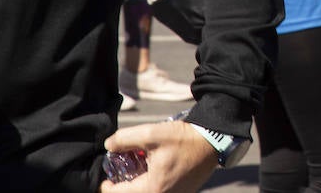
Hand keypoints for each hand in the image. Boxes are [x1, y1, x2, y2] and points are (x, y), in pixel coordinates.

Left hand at [99, 120, 215, 191]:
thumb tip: (109, 145)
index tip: (107, 176)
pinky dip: (152, 184)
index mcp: (152, 189)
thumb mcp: (152, 133)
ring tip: (140, 168)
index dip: (106, 186)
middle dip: (123, 185)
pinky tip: (156, 169)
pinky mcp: (182, 192)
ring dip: (138, 185)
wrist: (214, 140)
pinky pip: (160, 191)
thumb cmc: (185, 139)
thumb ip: (125, 138)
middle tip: (122, 171)